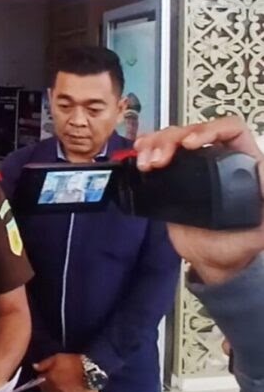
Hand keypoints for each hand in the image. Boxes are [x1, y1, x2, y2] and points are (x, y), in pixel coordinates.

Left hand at [34, 354, 102, 391]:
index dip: (43, 379)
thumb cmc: (75, 363)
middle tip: (53, 383)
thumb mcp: (58, 358)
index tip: (46, 376)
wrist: (93, 373)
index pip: (40, 382)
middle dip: (48, 388)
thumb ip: (45, 363)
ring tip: (61, 389)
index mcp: (50, 380)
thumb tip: (35, 367)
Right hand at [134, 117, 263, 283]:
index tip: (190, 145)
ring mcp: (192, 167)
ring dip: (155, 144)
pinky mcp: (172, 178)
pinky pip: (158, 154)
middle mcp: (216, 158)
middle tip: (158, 160)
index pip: (230, 130)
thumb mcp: (263, 227)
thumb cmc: (243, 242)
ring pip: (172, 139)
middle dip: (171, 140)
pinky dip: (146, 150)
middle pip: (192, 130)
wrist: (216, 261)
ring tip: (146, 162)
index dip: (209, 130)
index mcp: (243, 163)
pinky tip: (139, 154)